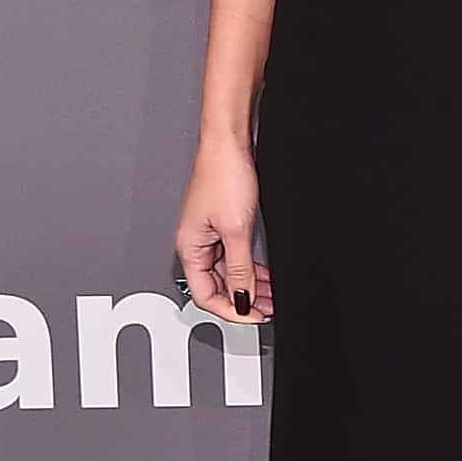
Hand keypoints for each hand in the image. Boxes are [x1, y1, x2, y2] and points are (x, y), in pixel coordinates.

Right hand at [174, 137, 270, 321]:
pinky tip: (265, 276)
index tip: (253, 315)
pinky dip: (250, 269)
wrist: (228, 145)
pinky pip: (233, 257)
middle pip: (217, 286)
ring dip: (250, 286)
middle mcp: (195, 243)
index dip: (231, 310)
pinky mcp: (221, 225)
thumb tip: (241, 297)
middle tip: (268, 308)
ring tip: (272, 295)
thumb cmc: (224, 175)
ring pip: (228, 273)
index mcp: (189, 247)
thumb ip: (240, 267)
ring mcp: (208, 235)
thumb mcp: (236, 229)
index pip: (205, 295)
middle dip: (243, 300)